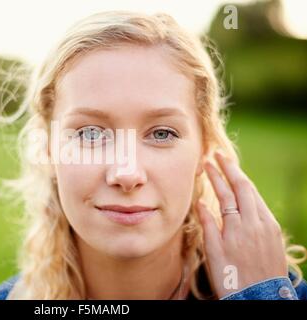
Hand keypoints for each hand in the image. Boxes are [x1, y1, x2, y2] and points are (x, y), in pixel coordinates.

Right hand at [196, 150, 287, 298]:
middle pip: (243, 187)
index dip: (216, 176)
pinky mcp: (275, 233)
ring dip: (242, 178)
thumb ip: (208, 226)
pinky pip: (262, 205)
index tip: (207, 162)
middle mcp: (255, 223)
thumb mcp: (213, 255)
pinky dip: (252, 192)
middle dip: (230, 168)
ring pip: (255, 194)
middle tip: (219, 155)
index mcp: (236, 228)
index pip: (225, 193)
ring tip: (231, 167)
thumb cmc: (231, 279)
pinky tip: (246, 190)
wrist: (260, 298)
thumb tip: (200, 203)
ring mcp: (268, 227)